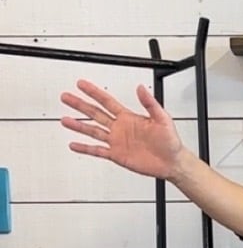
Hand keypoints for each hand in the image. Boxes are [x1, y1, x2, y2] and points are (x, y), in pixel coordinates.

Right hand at [60, 80, 186, 180]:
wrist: (172, 162)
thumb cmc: (170, 141)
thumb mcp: (163, 119)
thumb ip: (150, 103)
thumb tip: (141, 87)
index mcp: (129, 117)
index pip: (107, 101)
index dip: (94, 92)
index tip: (81, 84)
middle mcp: (120, 128)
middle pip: (95, 113)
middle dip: (80, 105)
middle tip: (66, 97)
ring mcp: (117, 141)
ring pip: (93, 131)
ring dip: (79, 125)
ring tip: (64, 120)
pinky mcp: (117, 155)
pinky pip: (97, 151)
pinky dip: (85, 148)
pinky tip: (74, 145)